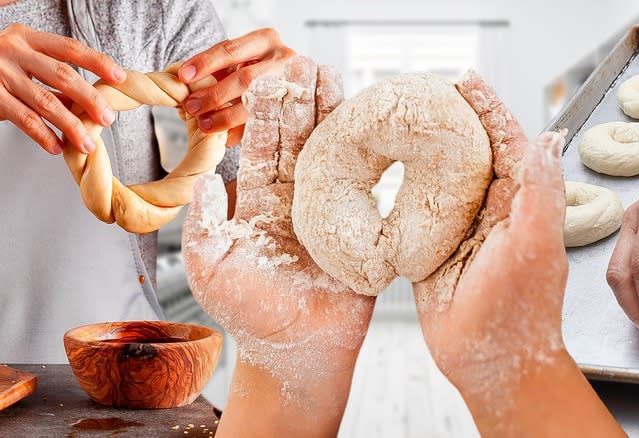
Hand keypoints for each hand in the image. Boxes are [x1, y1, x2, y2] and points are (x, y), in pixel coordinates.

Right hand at [0, 23, 124, 153]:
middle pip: (63, 76)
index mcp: (28, 38)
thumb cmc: (1, 68)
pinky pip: (24, 120)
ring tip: (88, 144)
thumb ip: (54, 78)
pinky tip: (58, 146)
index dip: (97, 62)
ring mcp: (0, 74)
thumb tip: (93, 102)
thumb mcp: (25, 61)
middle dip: (90, 99)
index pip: (70, 48)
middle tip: (108, 118)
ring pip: (46, 102)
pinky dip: (44, 136)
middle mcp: (14, 51)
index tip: (120, 77)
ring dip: (71, 126)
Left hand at [178, 28, 294, 144]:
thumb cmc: (257, 68)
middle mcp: (283, 59)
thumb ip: (219, 66)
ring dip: (227, 116)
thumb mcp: (241, 59)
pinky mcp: (293, 107)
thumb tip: (186, 80)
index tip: (184, 76)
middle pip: (246, 79)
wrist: (291, 81)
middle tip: (192, 106)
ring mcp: (291, 84)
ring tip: (205, 125)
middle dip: (215, 95)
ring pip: (257, 103)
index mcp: (266, 40)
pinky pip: (265, 122)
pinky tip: (225, 138)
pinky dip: (243, 131)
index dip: (206, 62)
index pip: (232, 49)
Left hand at [182, 57, 372, 437]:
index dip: (266, 115)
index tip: (270, 80)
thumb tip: (205, 179)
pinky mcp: (358, 227)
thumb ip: (203, 223)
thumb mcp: (209, 268)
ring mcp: (328, 211)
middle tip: (304, 61)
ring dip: (332, 117)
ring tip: (333, 77)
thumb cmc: (249, 316)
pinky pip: (365, 186)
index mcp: (257, 206)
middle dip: (301, 102)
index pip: (262, 150)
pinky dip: (366, 155)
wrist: (298, 351)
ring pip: (330, 155)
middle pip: (298, 141)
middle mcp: (293, 201)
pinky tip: (368, 125)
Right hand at [414, 75, 621, 436]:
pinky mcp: (432, 249)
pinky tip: (388, 170)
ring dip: (427, 148)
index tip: (466, 81)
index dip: (488, 110)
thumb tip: (548, 137)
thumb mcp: (536, 246)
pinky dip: (404, 187)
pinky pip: (417, 211)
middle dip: (454, 119)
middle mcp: (492, 211)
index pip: (506, 142)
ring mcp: (461, 229)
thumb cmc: (520, 310)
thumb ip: (541, 193)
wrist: (489, 363)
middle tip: (427, 91)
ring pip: (444, 176)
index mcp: (521, 204)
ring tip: (405, 120)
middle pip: (473, 152)